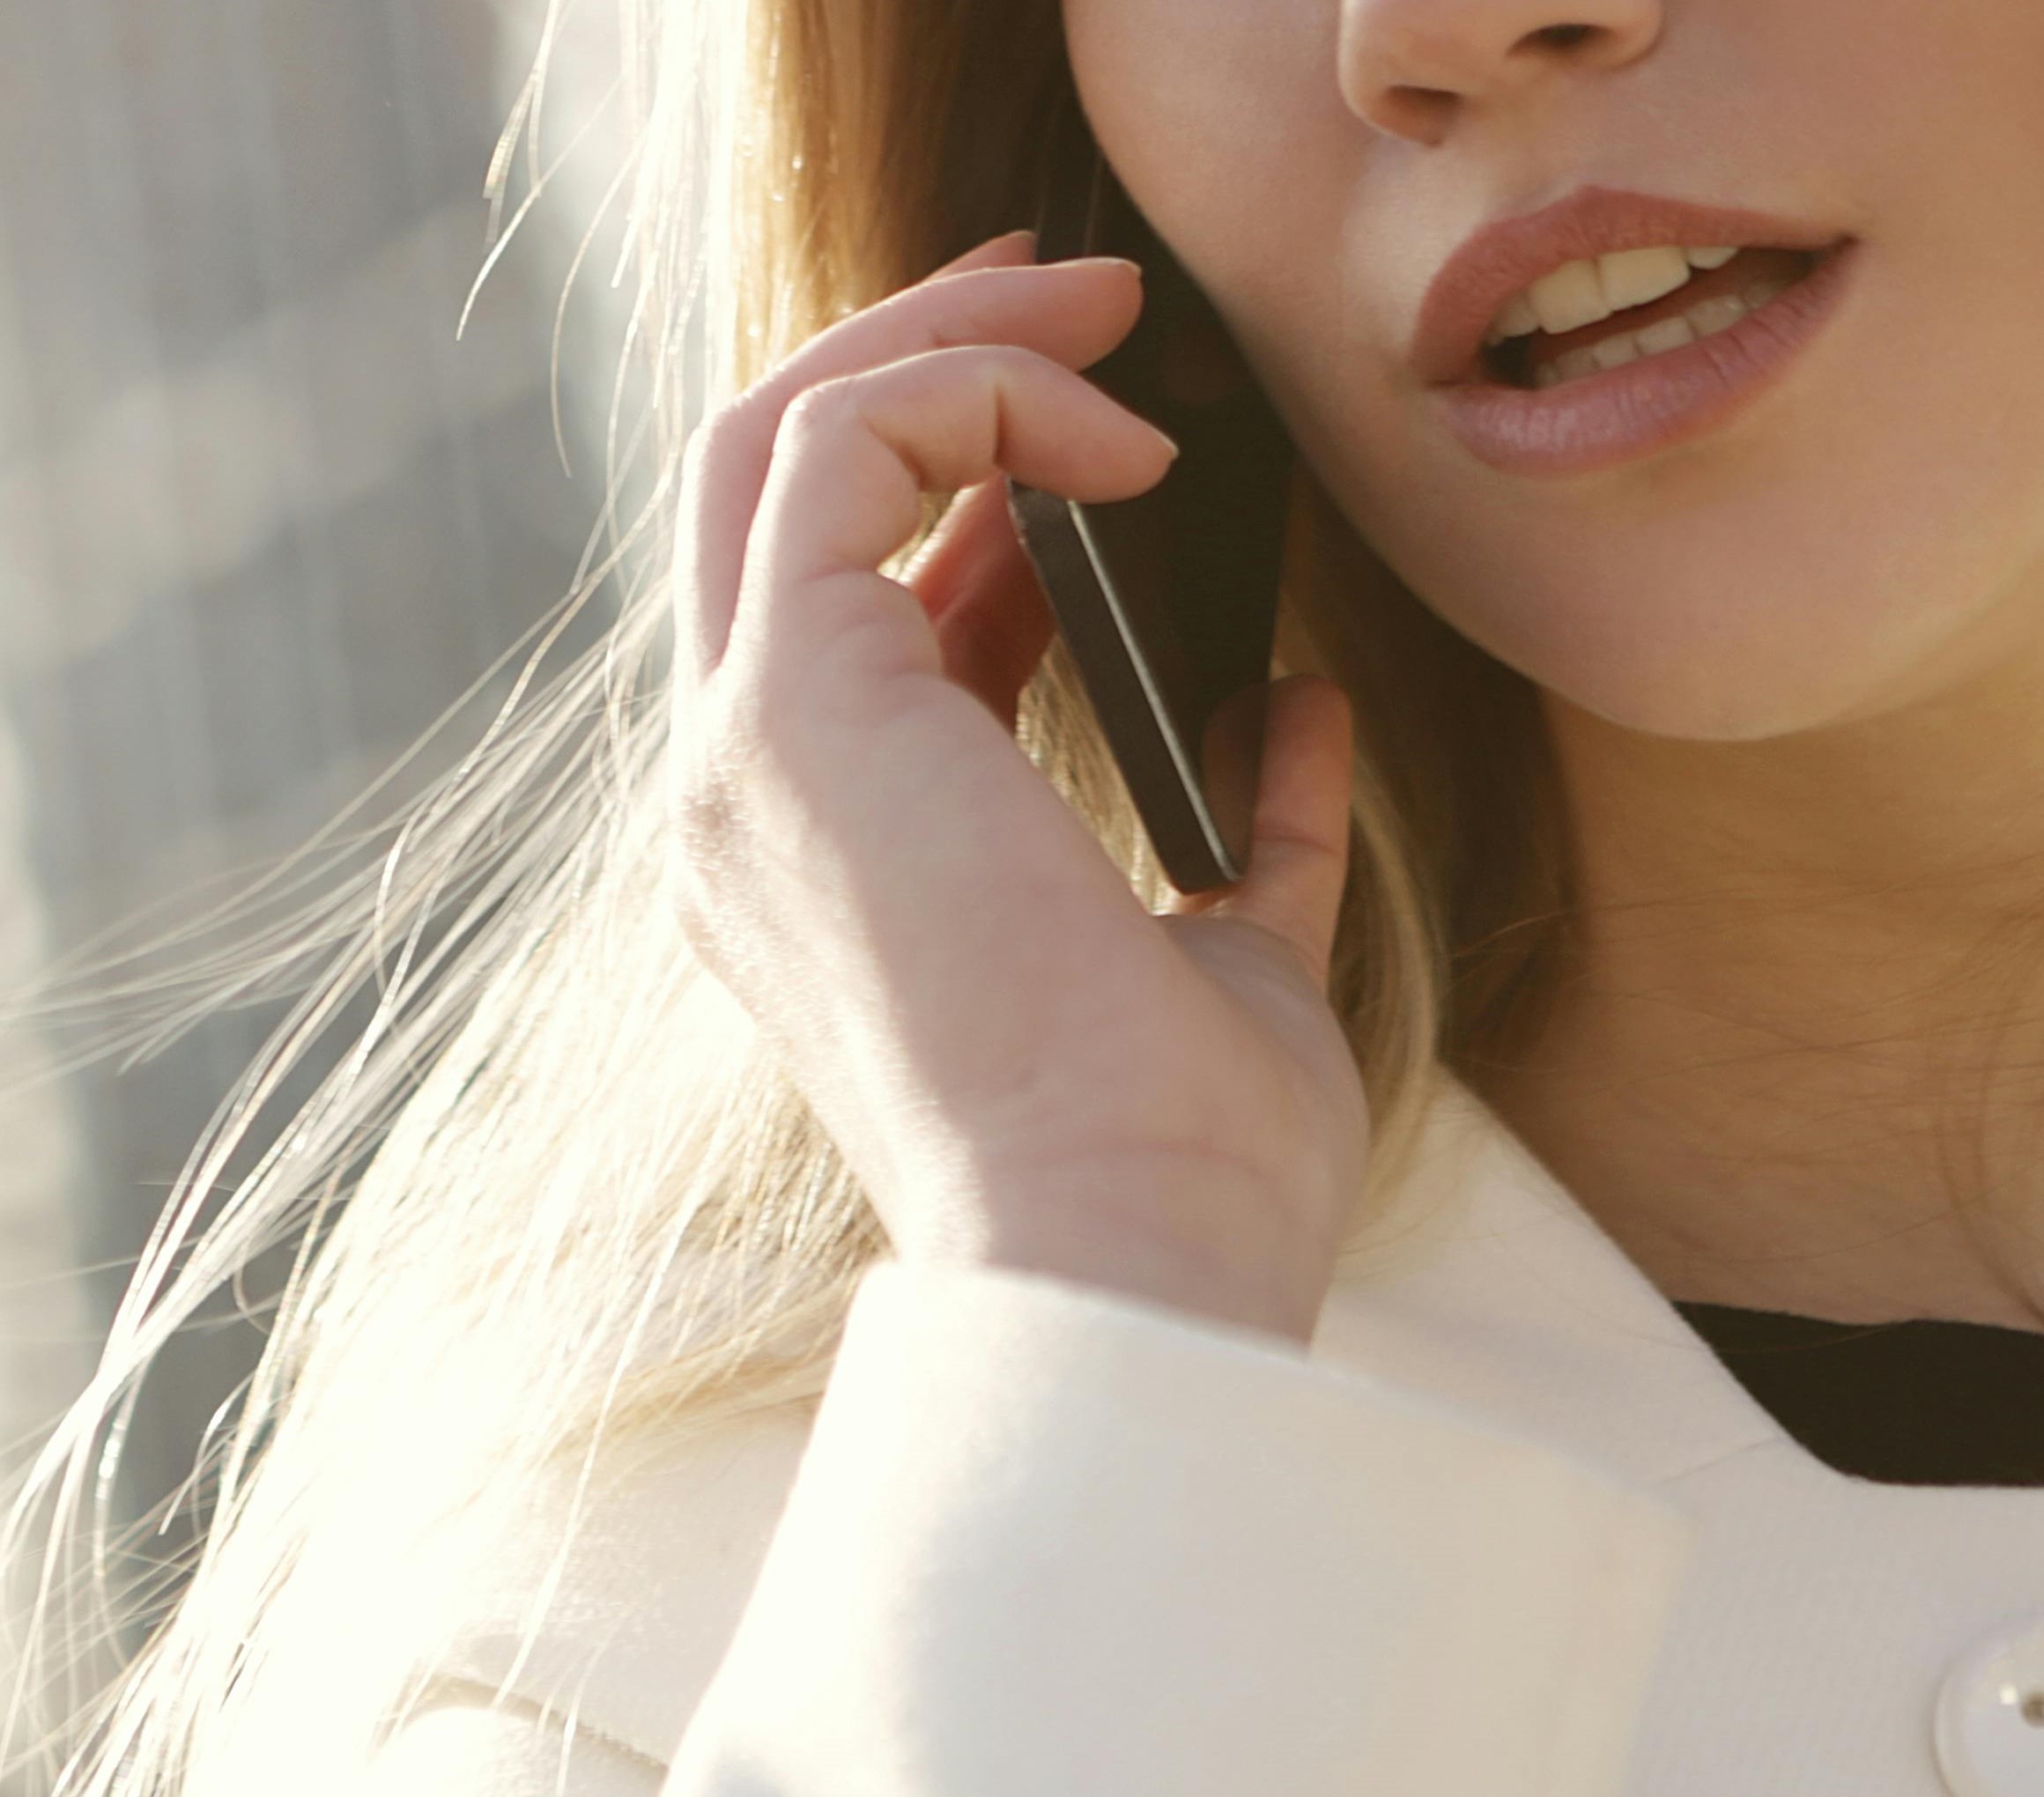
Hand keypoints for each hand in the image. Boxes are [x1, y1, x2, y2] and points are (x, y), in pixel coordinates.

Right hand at [668, 228, 1366, 1345]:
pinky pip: (842, 458)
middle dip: (917, 358)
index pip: (851, 611)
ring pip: (774, 443)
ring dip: (944, 342)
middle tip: (1078, 291)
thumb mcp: (1229, 952)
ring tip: (1109, 302)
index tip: (1108, 430)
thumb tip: (1297, 702)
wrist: (1139, 1258)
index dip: (962, 490)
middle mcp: (747, 801)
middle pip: (766, 494)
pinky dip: (978, 401)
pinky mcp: (792, 717)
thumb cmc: (1183, 1157)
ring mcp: (746, 759)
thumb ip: (1246, 824)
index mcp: (828, 860)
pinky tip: (1128, 446)